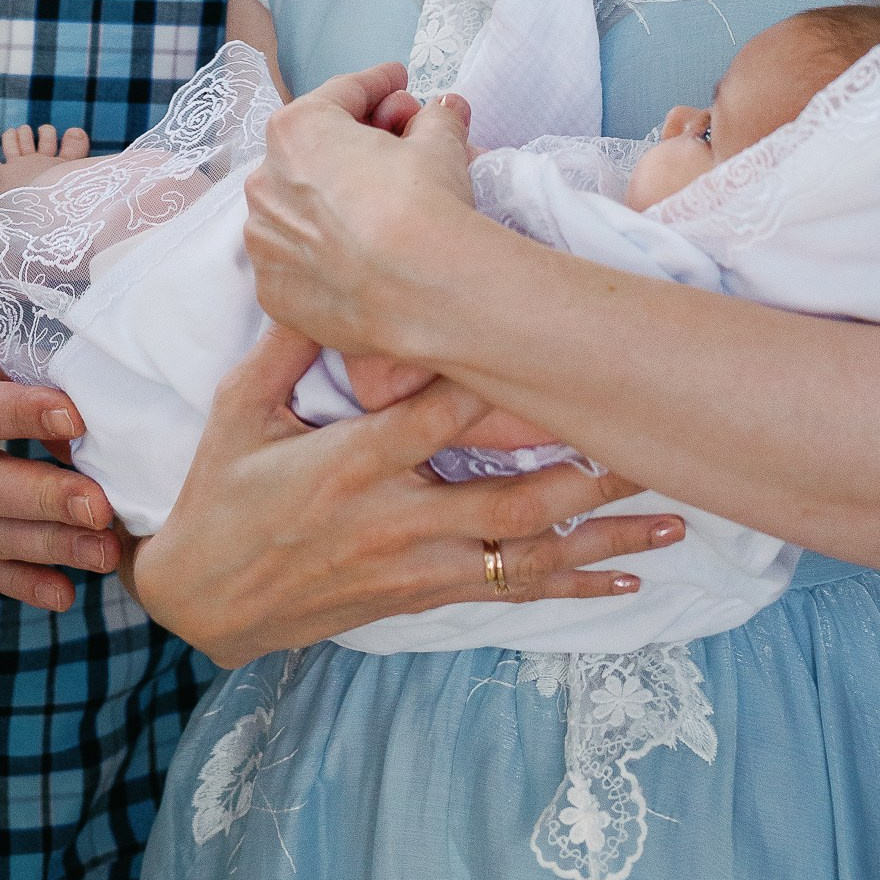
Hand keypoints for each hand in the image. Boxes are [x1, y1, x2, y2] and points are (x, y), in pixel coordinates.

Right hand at [130, 326, 681, 664]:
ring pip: (527, 552)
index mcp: (352, 462)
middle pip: (511, 496)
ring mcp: (417, 564)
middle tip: (656, 446)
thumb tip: (317, 281)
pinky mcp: (424, 595)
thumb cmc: (220, 495)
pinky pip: (512, 591)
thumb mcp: (236, 411)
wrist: (205, 599)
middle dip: (590, 473)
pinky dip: (575, 587)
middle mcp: (397, 518)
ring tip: (674, 519)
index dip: (501, 384)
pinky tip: (630, 583)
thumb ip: (283, 348)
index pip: (440, 416)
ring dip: (605, 537)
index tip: (561, 353)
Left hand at [244, 77, 476, 360]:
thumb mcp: (438, 143)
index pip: (343, 94)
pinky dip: (324, 251)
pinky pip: (299, 259)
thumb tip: (444, 110)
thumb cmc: (422, 202)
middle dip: (356, 143)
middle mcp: (265, 181)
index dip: (378, 84)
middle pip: (316, 151)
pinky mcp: (273, 290)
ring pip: (300, 207)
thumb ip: (435, 119)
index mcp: (296, 130)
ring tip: (377, 207)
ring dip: (333, 199)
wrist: (419, 290)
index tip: (398, 81)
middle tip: (399, 145)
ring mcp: (264, 239)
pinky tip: (358, 255)